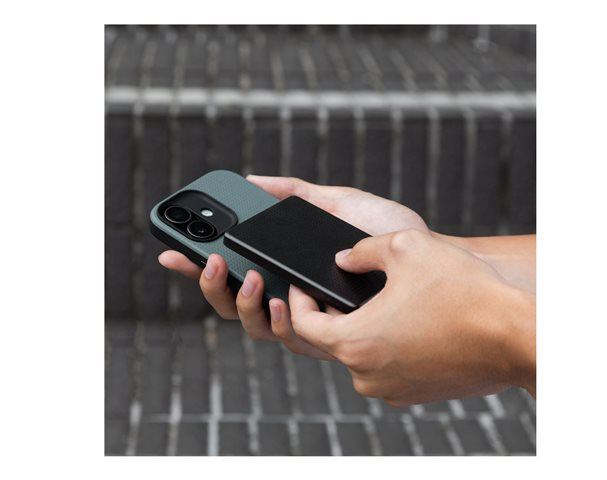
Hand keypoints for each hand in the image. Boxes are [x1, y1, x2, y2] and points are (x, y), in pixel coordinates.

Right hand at [159, 176, 428, 358]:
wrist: (424, 251)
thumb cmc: (384, 230)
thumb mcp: (335, 201)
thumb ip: (293, 193)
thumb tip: (252, 179)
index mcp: (284, 267)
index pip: (231, 270)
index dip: (197, 264)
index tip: (171, 249)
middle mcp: (290, 296)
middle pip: (231, 303)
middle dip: (209, 285)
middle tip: (208, 259)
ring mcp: (309, 318)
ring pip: (254, 326)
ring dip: (239, 303)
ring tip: (246, 277)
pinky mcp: (332, 335)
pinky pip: (293, 338)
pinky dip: (279, 321)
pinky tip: (280, 301)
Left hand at [287, 229, 535, 403]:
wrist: (516, 335)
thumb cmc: (462, 289)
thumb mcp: (405, 248)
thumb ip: (361, 250)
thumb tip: (342, 259)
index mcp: (354, 342)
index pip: (303, 324)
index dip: (297, 299)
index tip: (301, 282)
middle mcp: (367, 376)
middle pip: (333, 339)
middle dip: (333, 310)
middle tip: (343, 284)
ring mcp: (392, 389)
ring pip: (362, 352)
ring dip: (364, 327)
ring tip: (383, 298)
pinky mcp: (416, 393)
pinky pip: (388, 365)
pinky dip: (389, 344)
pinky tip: (409, 319)